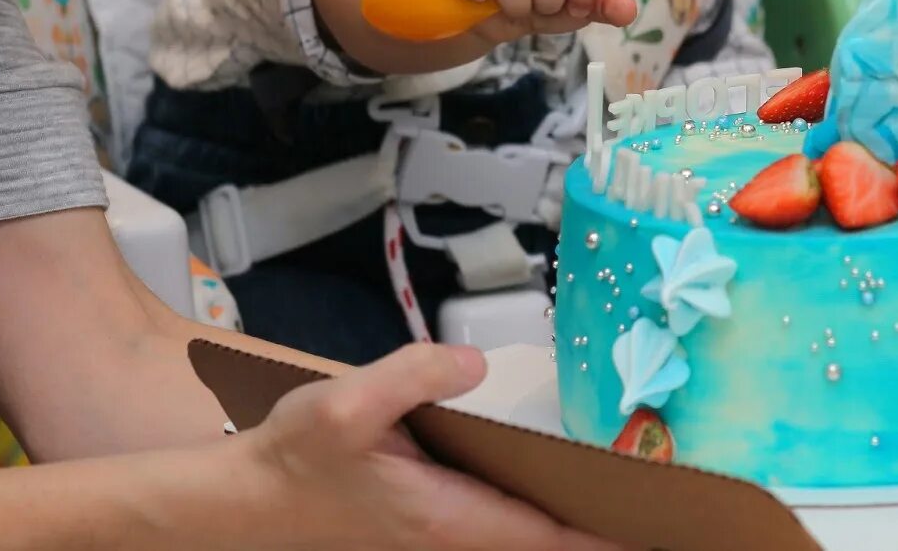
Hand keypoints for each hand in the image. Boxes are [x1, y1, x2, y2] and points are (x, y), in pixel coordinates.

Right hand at [243, 343, 617, 549]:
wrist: (241, 502)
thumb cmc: (294, 459)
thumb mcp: (346, 404)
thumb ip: (414, 374)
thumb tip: (474, 363)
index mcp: (446, 517)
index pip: (543, 536)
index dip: (600, 535)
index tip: (650, 525)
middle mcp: (451, 538)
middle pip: (543, 544)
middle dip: (598, 530)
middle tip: (656, 503)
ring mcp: (438, 537)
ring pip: (519, 539)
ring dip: (568, 525)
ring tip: (621, 492)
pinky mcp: (426, 525)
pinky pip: (496, 527)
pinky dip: (535, 515)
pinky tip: (552, 480)